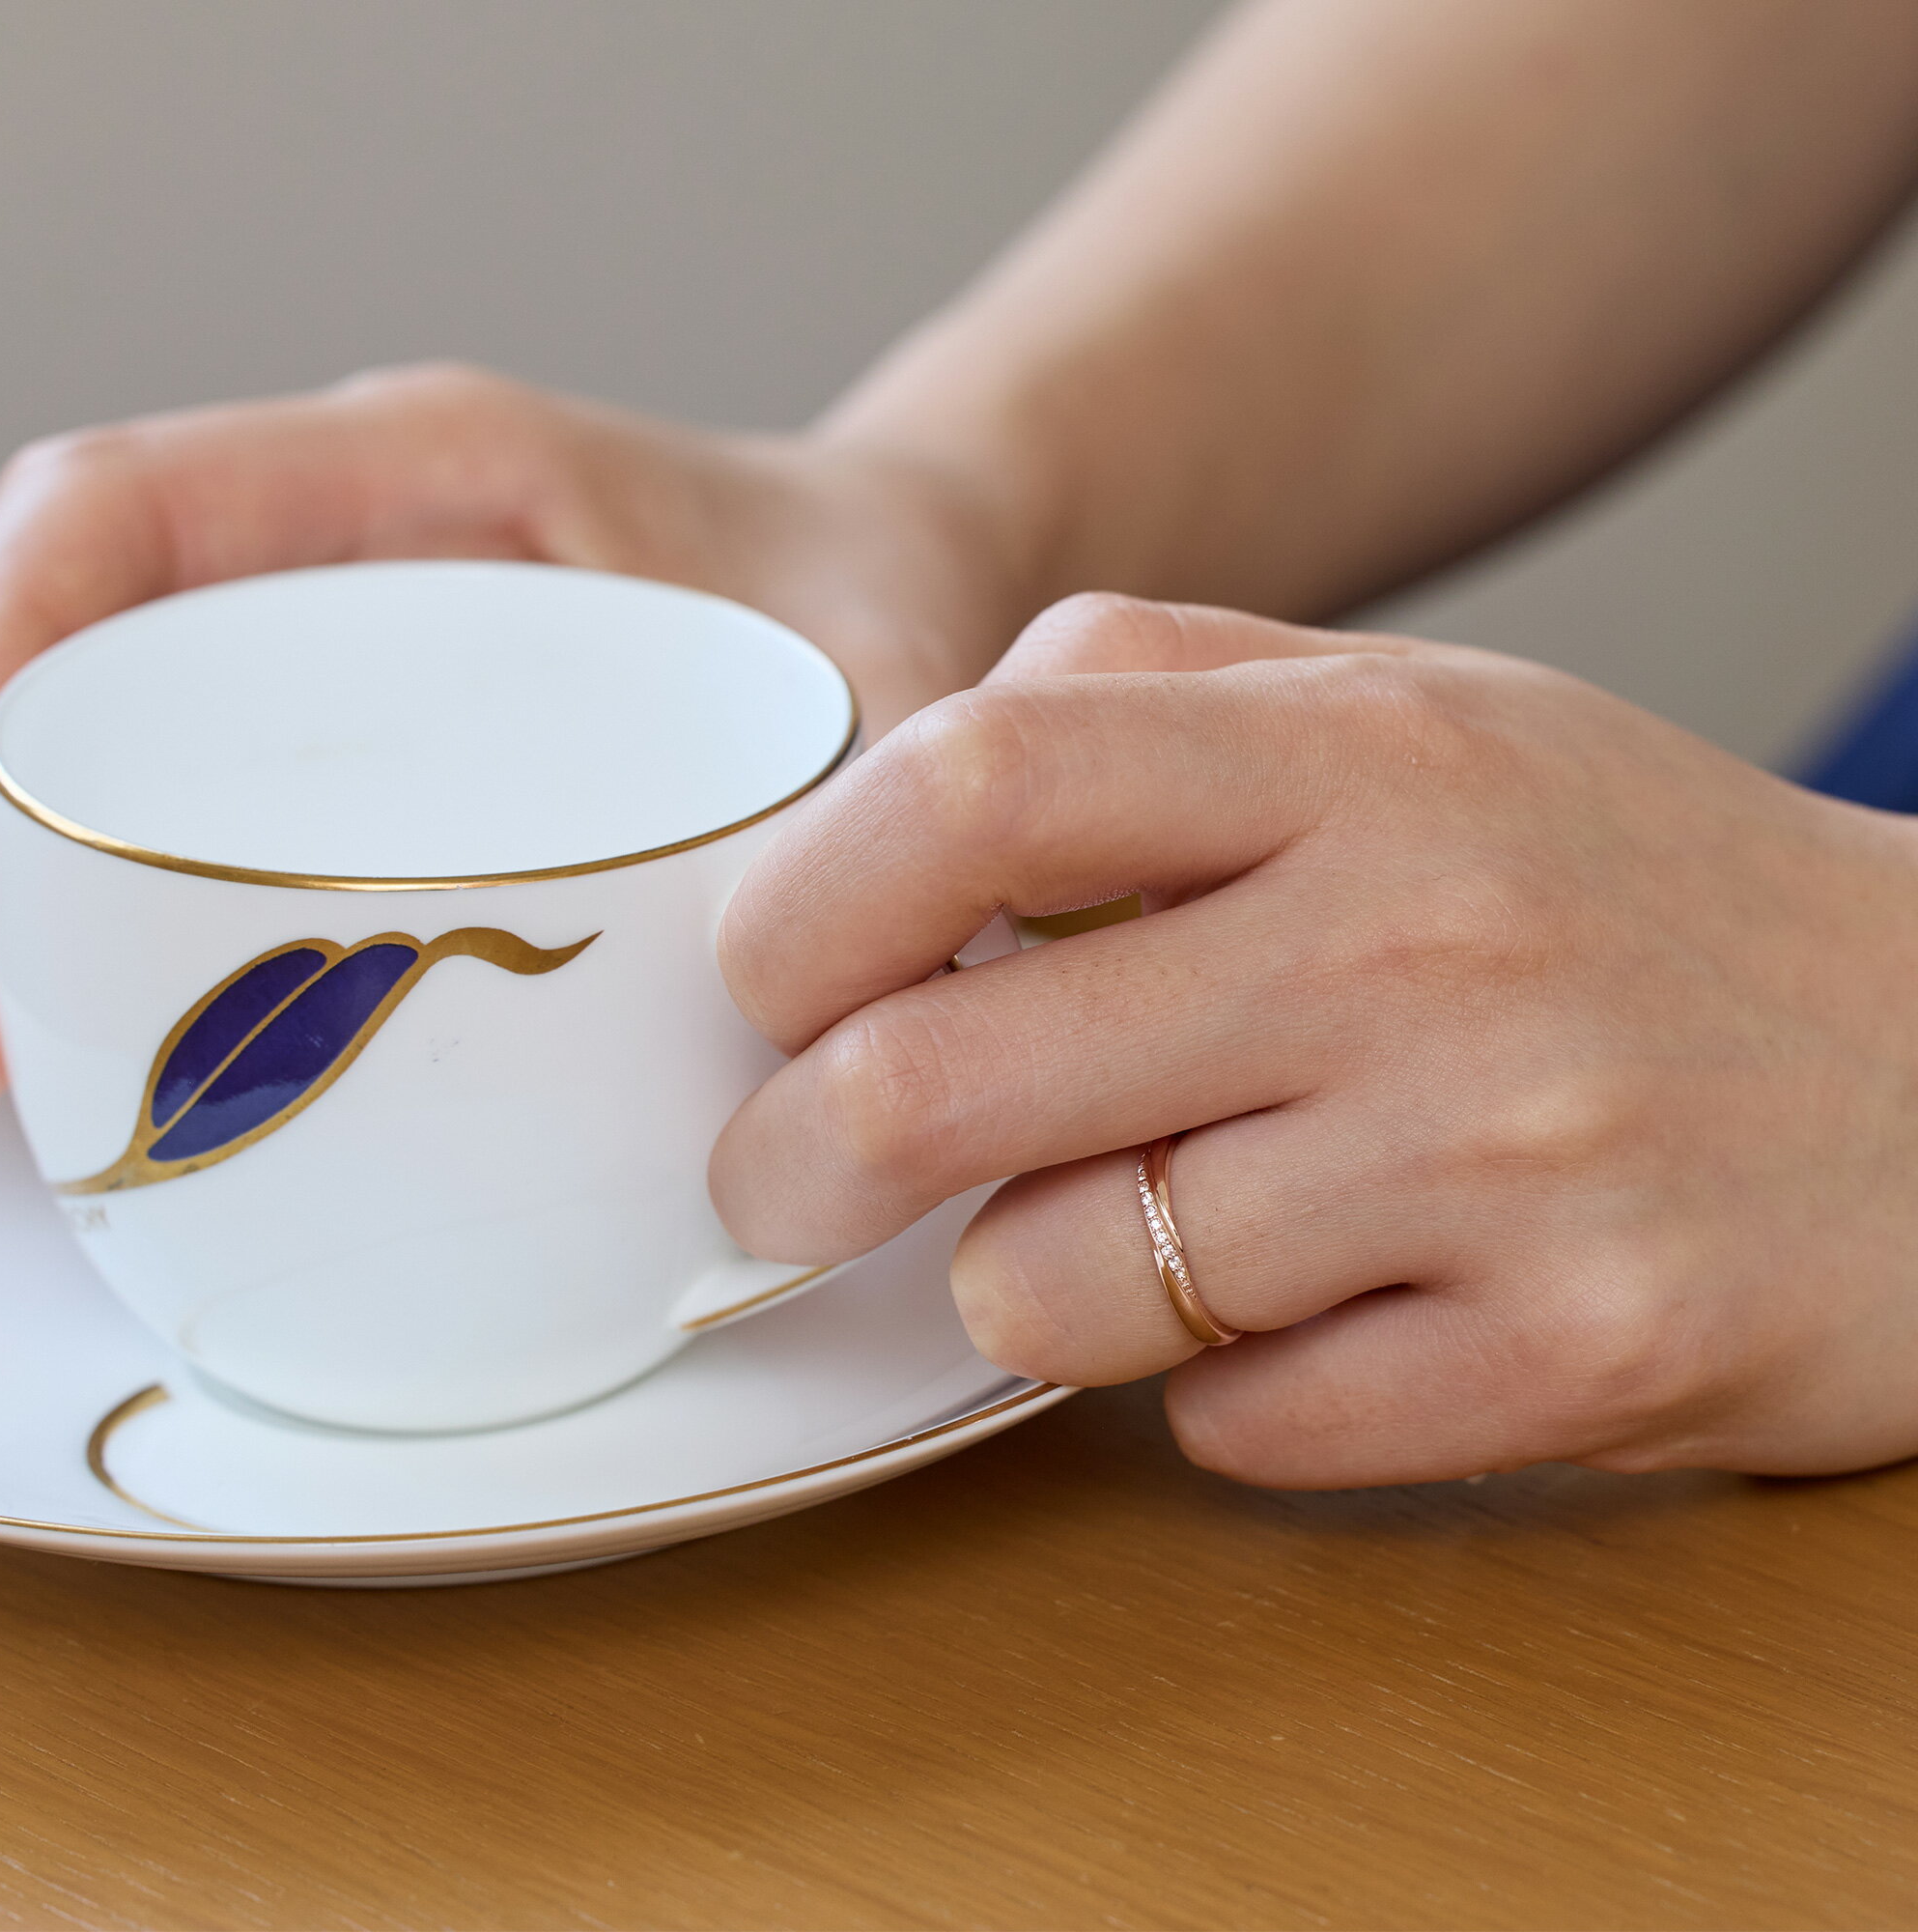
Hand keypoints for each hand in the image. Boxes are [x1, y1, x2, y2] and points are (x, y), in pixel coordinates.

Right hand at [0, 362, 1030, 1092]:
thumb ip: (883, 804)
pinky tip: (181, 1058)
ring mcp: (347, 650)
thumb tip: (851, 1019)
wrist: (890, 575)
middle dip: (13, 841)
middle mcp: (358, 550)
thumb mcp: (901, 680)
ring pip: (127, 745)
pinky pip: (213, 807)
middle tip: (6, 1049)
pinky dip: (155, 923)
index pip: (133, 516)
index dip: (1, 655)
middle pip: (80, 658)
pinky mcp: (369, 744)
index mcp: (442, 469)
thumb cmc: (871, 607)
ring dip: (63, 901)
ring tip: (57, 1082)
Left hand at [714, 594, 1917, 1486]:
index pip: (983, 778)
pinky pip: (1239, 1425)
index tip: (763, 985)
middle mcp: (1423, 937)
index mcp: (1363, 749)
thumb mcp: (1416, 724)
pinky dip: (1215, 1393)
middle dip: (796, 1160)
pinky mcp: (1577, 1349)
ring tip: (1135, 1235)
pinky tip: (1316, 1316)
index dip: (809, 900)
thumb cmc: (1625, 889)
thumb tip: (892, 795)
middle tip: (777, 1187)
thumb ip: (1156, 704)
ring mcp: (1505, 1155)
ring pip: (1068, 1290)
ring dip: (1035, 1288)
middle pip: (953, 1074)